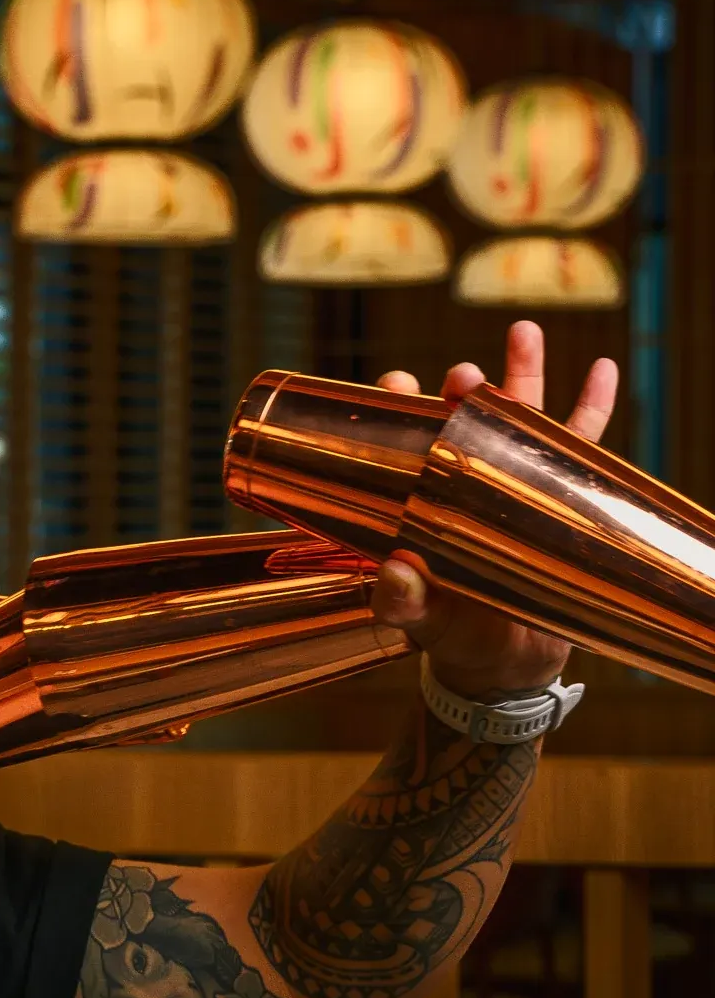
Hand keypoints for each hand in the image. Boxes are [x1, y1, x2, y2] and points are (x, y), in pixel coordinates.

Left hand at [373, 319, 618, 699]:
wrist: (510, 668)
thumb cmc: (457, 643)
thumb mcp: (426, 623)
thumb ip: (406, 603)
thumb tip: (396, 572)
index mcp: (422, 506)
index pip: (404, 445)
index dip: (397, 410)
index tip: (394, 381)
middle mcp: (465, 487)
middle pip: (462, 421)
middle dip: (461, 388)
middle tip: (462, 374)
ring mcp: (512, 489)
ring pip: (520, 420)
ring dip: (523, 373)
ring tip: (523, 328)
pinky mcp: (557, 501)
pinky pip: (578, 448)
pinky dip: (592, 406)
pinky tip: (602, 368)